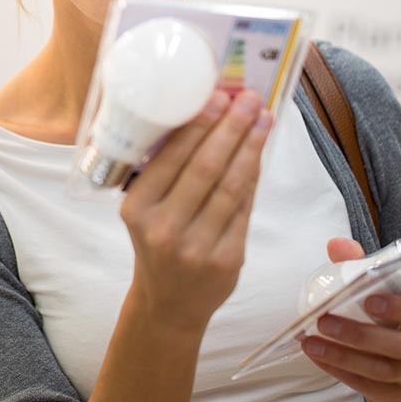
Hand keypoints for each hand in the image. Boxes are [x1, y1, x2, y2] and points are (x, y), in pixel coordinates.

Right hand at [120, 89, 273, 331]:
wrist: (168, 304)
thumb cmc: (157, 245)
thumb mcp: (145, 211)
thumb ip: (168, 175)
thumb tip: (206, 120)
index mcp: (137, 209)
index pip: (173, 158)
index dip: (200, 125)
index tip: (219, 97)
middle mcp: (164, 228)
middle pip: (207, 167)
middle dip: (232, 128)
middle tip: (249, 100)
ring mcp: (197, 247)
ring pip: (232, 186)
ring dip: (251, 148)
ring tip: (263, 119)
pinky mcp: (228, 260)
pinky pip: (245, 209)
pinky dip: (253, 178)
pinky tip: (258, 154)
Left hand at [300, 238, 400, 401]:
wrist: (396, 354)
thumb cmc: (383, 311)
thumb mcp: (375, 286)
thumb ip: (359, 264)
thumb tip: (336, 244)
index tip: (369, 300)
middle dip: (360, 334)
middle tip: (324, 320)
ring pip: (383, 370)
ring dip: (343, 356)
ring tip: (310, 342)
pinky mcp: (396, 392)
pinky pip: (370, 387)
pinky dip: (341, 372)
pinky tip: (317, 358)